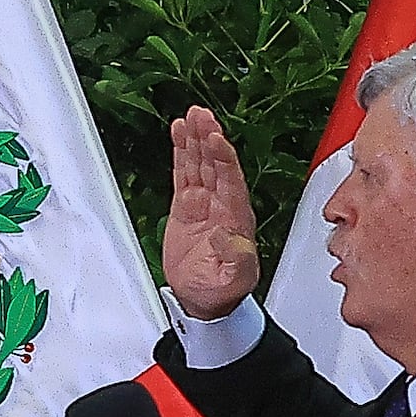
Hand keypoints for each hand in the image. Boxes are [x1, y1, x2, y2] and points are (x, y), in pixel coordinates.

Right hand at [161, 107, 265, 319]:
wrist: (204, 300)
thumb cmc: (222, 291)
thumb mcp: (233, 280)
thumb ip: (235, 258)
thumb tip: (227, 234)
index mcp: (236, 217)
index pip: (230, 179)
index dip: (222, 157)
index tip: (214, 138)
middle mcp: (222, 204)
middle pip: (215, 163)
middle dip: (208, 138)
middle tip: (200, 115)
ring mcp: (204, 202)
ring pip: (200, 163)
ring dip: (195, 139)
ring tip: (189, 116)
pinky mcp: (186, 205)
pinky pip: (184, 172)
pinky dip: (181, 152)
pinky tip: (179, 133)